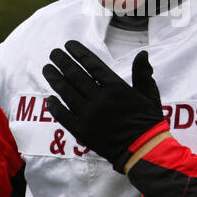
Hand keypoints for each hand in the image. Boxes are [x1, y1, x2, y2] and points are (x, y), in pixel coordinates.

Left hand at [42, 41, 165, 172]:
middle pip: (75, 75)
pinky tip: (49, 98)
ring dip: (55, 79)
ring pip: (66, 92)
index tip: (68, 45)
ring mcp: (89, 115)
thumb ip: (142, 72)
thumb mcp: (149, 93)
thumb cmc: (148, 120)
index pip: (92, 64)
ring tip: (47, 69)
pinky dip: (55, 106)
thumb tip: (142, 52)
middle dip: (62, 61)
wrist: (143, 150)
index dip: (78, 53)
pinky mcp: (82, 131)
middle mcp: (100, 98)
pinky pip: (63, 115)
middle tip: (53, 53)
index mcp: (116, 87)